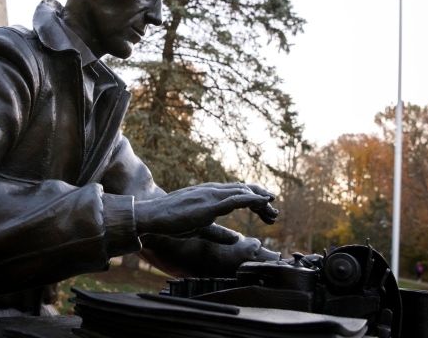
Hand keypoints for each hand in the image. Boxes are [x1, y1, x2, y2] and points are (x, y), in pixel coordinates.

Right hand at [134, 182, 277, 243]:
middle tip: (274, 214)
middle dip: (262, 199)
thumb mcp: (201, 228)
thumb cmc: (172, 221)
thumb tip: (236, 238)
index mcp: (210, 195)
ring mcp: (211, 195)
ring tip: (273, 208)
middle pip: (244, 190)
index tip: (267, 209)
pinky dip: (252, 199)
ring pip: (243, 192)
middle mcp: (212, 190)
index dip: (254, 199)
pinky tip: (263, 202)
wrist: (152, 216)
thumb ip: (219, 232)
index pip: (237, 193)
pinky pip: (236, 199)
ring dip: (261, 199)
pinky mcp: (209, 204)